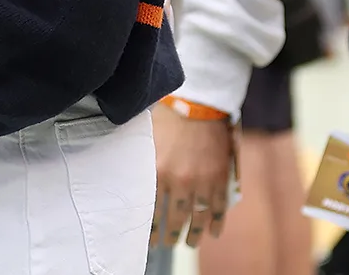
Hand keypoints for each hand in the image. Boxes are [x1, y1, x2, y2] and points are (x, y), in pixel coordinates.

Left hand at [152, 102, 233, 246]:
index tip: (150, 241)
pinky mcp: (220, 178)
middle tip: (168, 244)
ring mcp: (202, 182)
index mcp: (158, 172)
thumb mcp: (148, 137)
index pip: (152, 210)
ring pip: (198, 217)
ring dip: (194, 234)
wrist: (200, 102)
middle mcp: (180, 182)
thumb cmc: (170, 114)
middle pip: (175, 218)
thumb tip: (128, 170)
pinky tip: (213, 232)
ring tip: (190, 244)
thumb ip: (141, 158)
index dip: (151, 229)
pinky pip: (219, 207)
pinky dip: (217, 222)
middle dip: (171, 235)